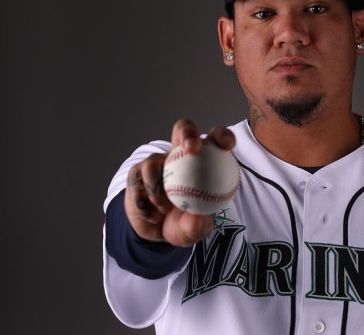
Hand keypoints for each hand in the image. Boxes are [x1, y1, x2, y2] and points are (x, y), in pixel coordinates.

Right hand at [124, 119, 235, 246]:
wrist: (156, 234)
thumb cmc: (183, 224)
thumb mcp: (193, 230)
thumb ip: (196, 226)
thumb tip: (196, 219)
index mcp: (202, 161)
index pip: (215, 140)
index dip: (222, 136)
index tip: (226, 145)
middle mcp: (179, 155)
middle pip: (183, 129)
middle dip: (188, 133)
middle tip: (191, 149)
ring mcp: (156, 161)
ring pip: (153, 163)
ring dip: (158, 189)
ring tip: (165, 209)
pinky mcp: (137, 172)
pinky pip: (138, 182)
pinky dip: (145, 202)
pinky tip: (152, 216)